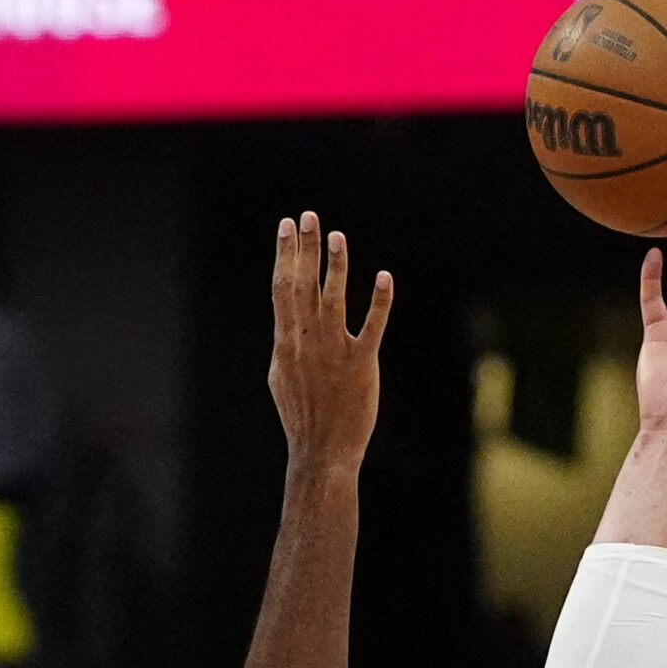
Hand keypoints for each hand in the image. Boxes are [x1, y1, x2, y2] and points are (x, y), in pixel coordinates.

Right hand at [268, 210, 392, 467]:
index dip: (286, 254)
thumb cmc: (302, 415)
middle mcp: (307, 341)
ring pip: (334, 299)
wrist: (322, 451)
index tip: (286, 225)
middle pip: (303, 285)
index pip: (283, 287)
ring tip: (338, 236)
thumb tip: (285, 319)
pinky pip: (372, 327)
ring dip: (336, 265)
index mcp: (286, 341)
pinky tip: (384, 276)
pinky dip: (379, 301)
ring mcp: (334, 351)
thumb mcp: (281, 375)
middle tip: (307, 216)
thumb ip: (286, 342)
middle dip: (305, 248)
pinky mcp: (361, 364)